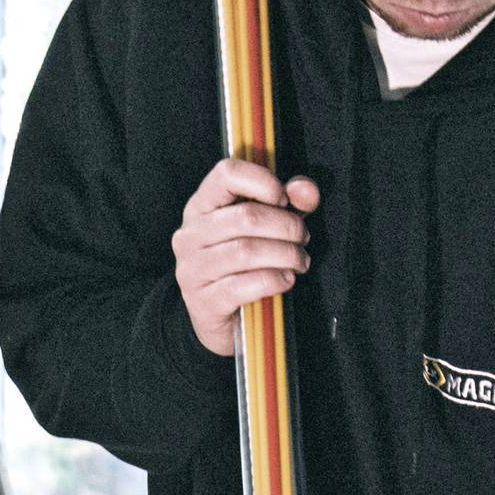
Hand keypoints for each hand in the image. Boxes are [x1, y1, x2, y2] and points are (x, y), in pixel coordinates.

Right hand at [174, 158, 319, 356]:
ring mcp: (192, 269)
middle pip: (246, 216)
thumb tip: (304, 191)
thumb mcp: (269, 227)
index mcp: (202, 206)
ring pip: (247, 251)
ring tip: (299, 261)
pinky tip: (286, 281)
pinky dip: (275, 280)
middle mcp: (189, 235)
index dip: (262, 180)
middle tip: (302, 238)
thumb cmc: (246, 265)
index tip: (283, 199)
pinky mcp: (202, 302)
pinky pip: (244, 285)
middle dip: (287, 227)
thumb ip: (290, 202)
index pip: (226, 173)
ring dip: (286, 255)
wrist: (225, 320)